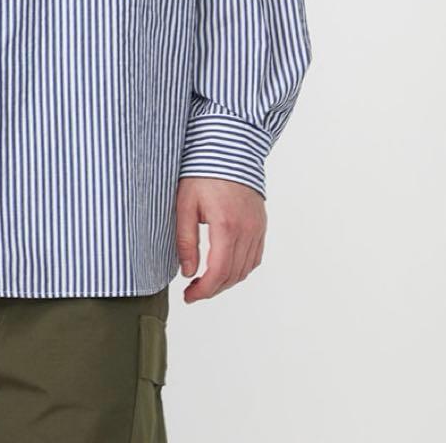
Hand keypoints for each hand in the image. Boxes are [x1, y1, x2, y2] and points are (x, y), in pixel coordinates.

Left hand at [175, 177, 265, 302]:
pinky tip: (224, 267)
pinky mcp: (261, 224)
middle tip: (193, 291)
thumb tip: (187, 272)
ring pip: (246, 269)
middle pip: (233, 275)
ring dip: (227, 281)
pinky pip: (255, 257)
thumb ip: (186, 240)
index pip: (218, 272)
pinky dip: (241, 268)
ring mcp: (257, 228)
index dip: (203, 291)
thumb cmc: (202, 173)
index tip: (189, 296)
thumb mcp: (185, 204)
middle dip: (213, 289)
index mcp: (226, 226)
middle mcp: (247, 230)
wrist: (228, 149)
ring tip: (206, 282)